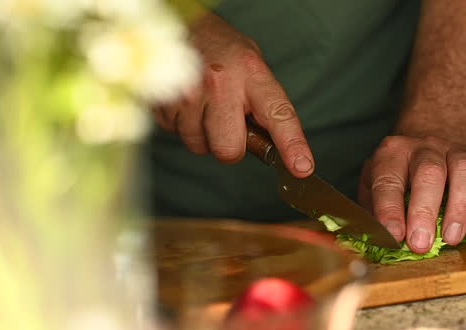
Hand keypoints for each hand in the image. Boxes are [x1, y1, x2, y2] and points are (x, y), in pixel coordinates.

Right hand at [151, 13, 313, 176]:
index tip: (301, 167)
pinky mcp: (163, 101)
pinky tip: (189, 103)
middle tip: (230, 122)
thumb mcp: (254, 70)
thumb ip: (265, 107)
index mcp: (251, 73)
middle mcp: (220, 83)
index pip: (278, 115)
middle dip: (231, 145)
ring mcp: (188, 93)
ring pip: (200, 145)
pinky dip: (184, 125)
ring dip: (204, 134)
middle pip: (229, 149)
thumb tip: (275, 147)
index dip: (292, 145)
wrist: (184, 26)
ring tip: (206, 106)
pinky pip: (177, 134)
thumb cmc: (224, 53)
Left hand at [358, 135, 465, 252]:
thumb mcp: (373, 190)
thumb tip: (376, 244)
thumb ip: (373, 213)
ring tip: (452, 238)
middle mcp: (424, 147)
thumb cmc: (397, 178)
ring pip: (464, 169)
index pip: (389, 180)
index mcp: (391, 154)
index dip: (390, 209)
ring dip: (459, 206)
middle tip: (421, 244)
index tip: (394, 236)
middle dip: (425, 211)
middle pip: (429, 172)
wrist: (423, 149)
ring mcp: (455, 149)